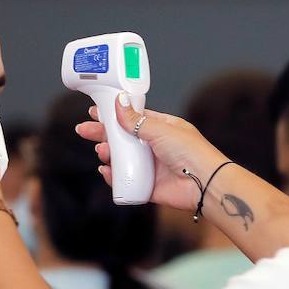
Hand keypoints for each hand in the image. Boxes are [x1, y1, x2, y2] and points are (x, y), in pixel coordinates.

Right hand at [74, 96, 230, 211]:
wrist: (204, 183)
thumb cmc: (191, 152)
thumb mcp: (160, 129)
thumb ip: (136, 119)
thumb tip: (119, 103)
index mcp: (161, 128)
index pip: (132, 118)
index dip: (113, 115)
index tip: (95, 111)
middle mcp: (155, 146)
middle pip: (122, 138)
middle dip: (103, 134)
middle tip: (84, 131)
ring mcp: (151, 166)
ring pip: (122, 159)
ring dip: (108, 154)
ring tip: (102, 152)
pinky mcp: (148, 186)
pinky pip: (126, 180)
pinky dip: (113, 177)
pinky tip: (106, 171)